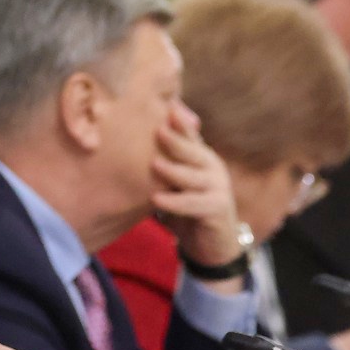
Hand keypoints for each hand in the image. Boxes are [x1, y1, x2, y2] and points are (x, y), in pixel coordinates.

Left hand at [148, 108, 243, 271]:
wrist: (212, 246)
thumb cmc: (187, 210)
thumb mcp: (175, 183)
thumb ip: (163, 163)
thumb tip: (130, 142)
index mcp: (201, 157)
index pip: (190, 135)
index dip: (179, 120)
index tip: (166, 104)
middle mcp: (212, 168)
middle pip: (192, 151)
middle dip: (176, 140)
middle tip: (158, 129)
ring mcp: (218, 187)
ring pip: (193, 177)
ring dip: (174, 171)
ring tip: (154, 164)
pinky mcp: (218, 209)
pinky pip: (193, 204)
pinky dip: (175, 202)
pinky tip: (157, 200)